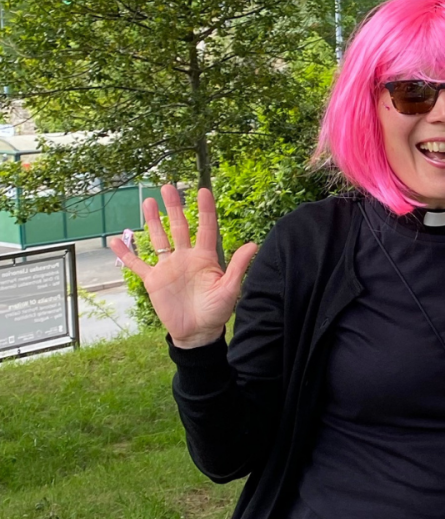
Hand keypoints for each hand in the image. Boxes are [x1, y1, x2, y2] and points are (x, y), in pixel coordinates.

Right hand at [109, 185, 256, 348]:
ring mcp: (168, 267)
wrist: (197, 332)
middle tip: (168, 186)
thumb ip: (238, 266)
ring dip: (152, 221)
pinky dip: (126, 254)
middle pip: (179, 226)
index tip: (203, 190)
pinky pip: (137, 264)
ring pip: (159, 239)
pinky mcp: (153, 280)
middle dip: (174, 207)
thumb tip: (253, 244)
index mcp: (206, 257)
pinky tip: (116, 241)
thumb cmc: (217, 311)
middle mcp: (186, 257)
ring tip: (147, 202)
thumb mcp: (230, 289)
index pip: (206, 228)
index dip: (205, 210)